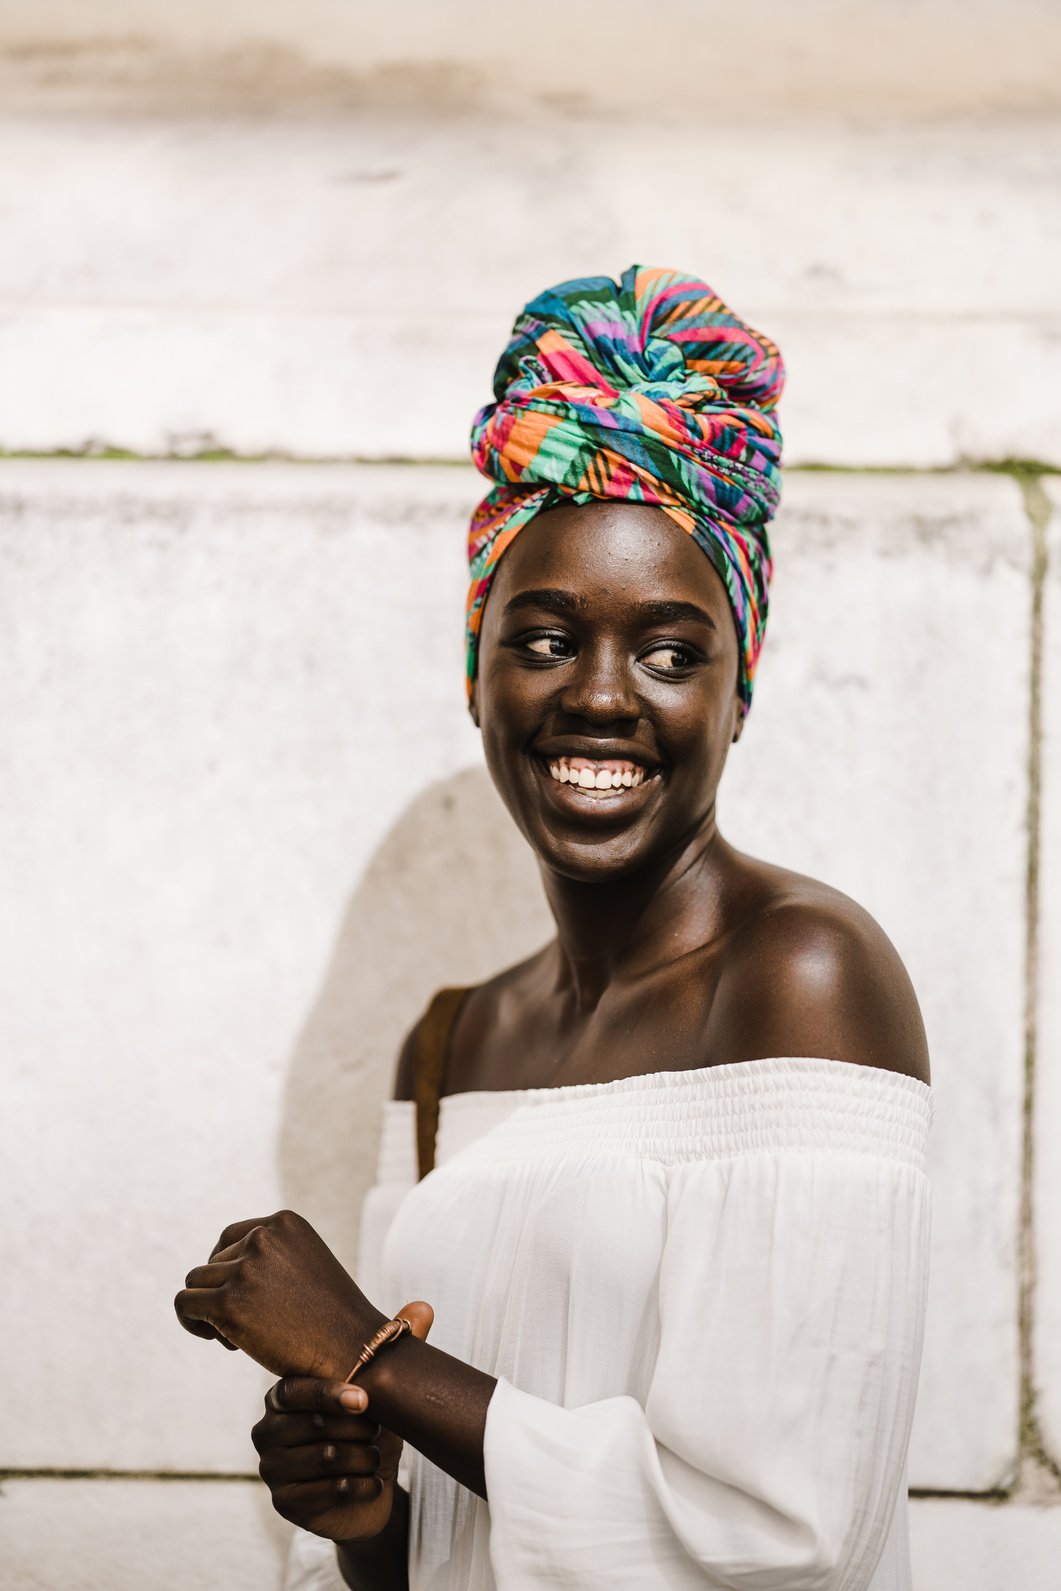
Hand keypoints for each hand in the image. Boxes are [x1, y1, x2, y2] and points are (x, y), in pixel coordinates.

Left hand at [175, 1209, 388, 1379]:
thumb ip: (269, 1257)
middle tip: (250, 1325)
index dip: (231, 1269)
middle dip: (225, 1293)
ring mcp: (246, 1269)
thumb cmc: (331, 1318)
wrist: (354, 1351)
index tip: (246, 1297)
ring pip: (196, 1282)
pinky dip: (191, 1321)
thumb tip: (217, 1269)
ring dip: (210, 1310)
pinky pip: (185, 1304)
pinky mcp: (230, 1303)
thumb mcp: (304, 1266)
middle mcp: (263, 1237)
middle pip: (213, 1262)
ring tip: (239, 1336)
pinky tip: (217, 1338)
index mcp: (284, 1223)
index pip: (231, 1238)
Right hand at [252, 1308, 430, 1544]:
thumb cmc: (369, 1429)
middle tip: (377, 1432)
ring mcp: (271, 1469)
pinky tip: (374, 1481)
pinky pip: (329, 1492)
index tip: (366, 1399)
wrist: (370, 1487)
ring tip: (376, 1455)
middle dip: (358, 1429)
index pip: (295, 1390)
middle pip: (314, 1425)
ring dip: (365, 1457)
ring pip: (326, 1458)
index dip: (330, 1393)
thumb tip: (423, 1307)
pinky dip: (362, 1486)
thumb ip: (392, 1348)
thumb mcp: (380, 1390)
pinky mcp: (284, 1504)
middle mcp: (266, 1431)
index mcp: (281, 1397)